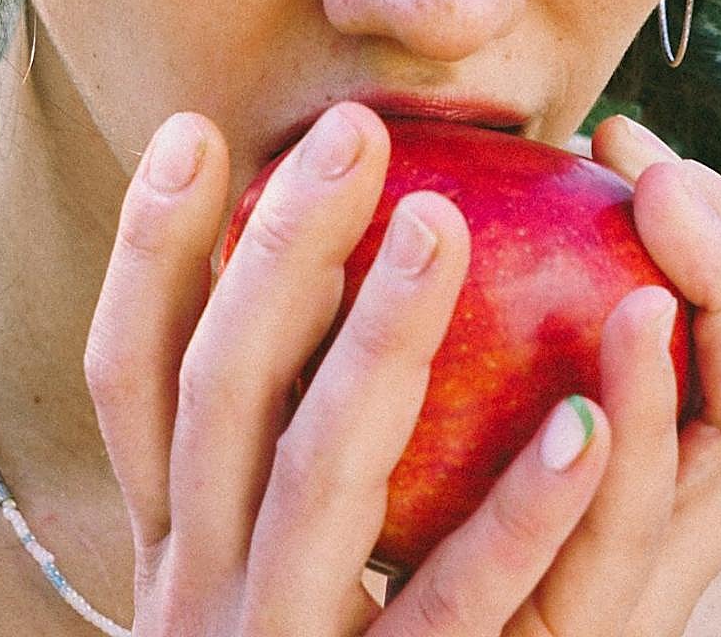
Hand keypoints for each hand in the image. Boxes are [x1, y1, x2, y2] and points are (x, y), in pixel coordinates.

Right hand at [83, 103, 720, 635]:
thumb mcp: (251, 540)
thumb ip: (266, 425)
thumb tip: (297, 254)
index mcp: (174, 525)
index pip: (131, 367)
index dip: (146, 248)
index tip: (195, 130)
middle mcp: (201, 579)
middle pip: (219, 391)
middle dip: (277, 251)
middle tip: (351, 133)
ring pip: (319, 475)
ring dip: (381, 340)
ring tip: (440, 223)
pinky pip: (454, 605)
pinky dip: (518, 513)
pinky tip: (589, 423)